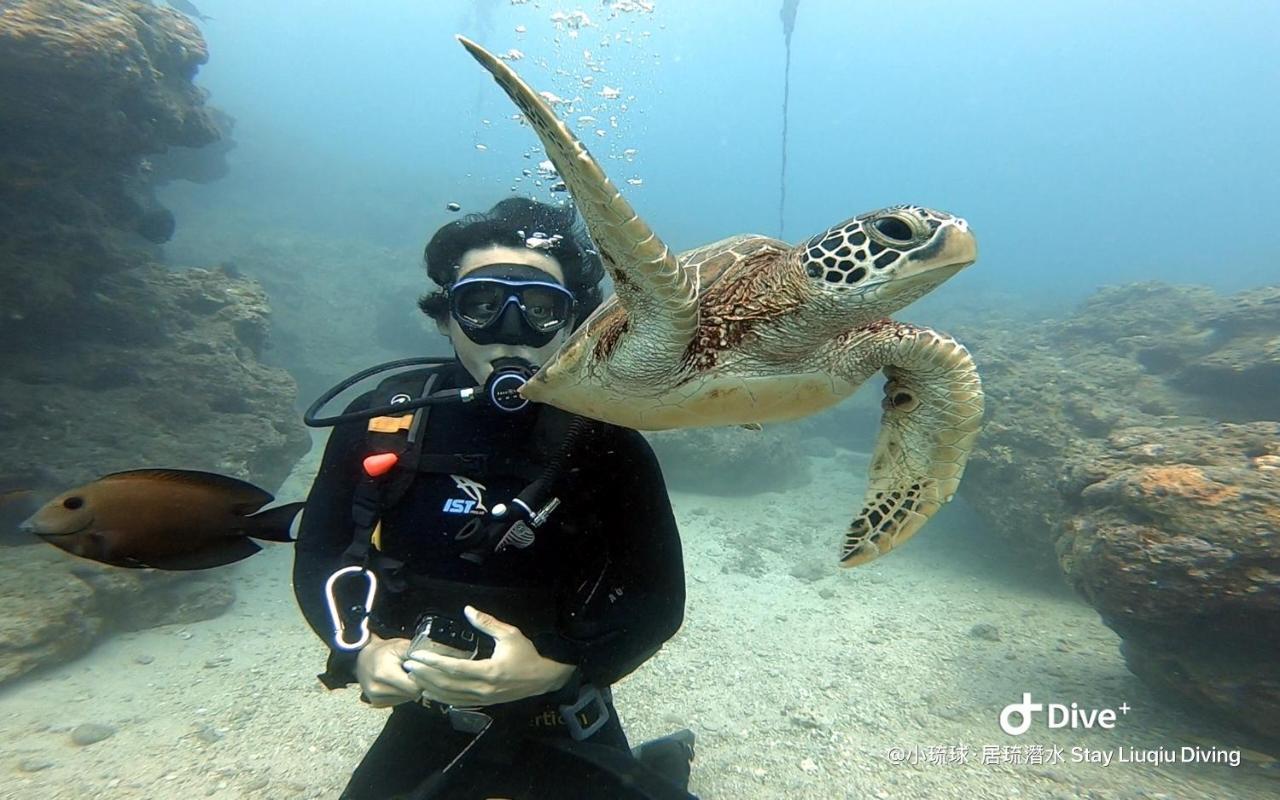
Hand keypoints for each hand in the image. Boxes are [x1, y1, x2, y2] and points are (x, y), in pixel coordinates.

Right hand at [354, 633, 419, 707]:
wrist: (364, 658)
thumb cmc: (385, 651)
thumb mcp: (400, 646)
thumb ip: (417, 655)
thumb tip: (433, 661)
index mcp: (383, 673)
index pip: (415, 686)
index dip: (423, 678)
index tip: (425, 670)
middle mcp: (377, 689)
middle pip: (412, 694)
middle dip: (418, 684)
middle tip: (416, 672)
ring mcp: (375, 698)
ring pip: (407, 699)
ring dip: (410, 689)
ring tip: (405, 676)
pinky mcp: (376, 703)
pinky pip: (399, 701)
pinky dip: (403, 693)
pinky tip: (399, 683)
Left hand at [403, 605, 575, 706]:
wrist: (543, 678)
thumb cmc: (527, 654)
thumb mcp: (510, 634)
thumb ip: (487, 623)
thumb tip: (468, 610)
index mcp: (489, 671)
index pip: (455, 668)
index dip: (434, 663)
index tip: (417, 657)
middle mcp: (483, 688)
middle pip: (447, 685)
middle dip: (425, 676)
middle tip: (408, 665)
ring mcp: (483, 698)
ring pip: (450, 697)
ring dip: (429, 688)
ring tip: (413, 677)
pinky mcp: (484, 703)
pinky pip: (458, 703)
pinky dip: (441, 698)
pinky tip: (430, 691)